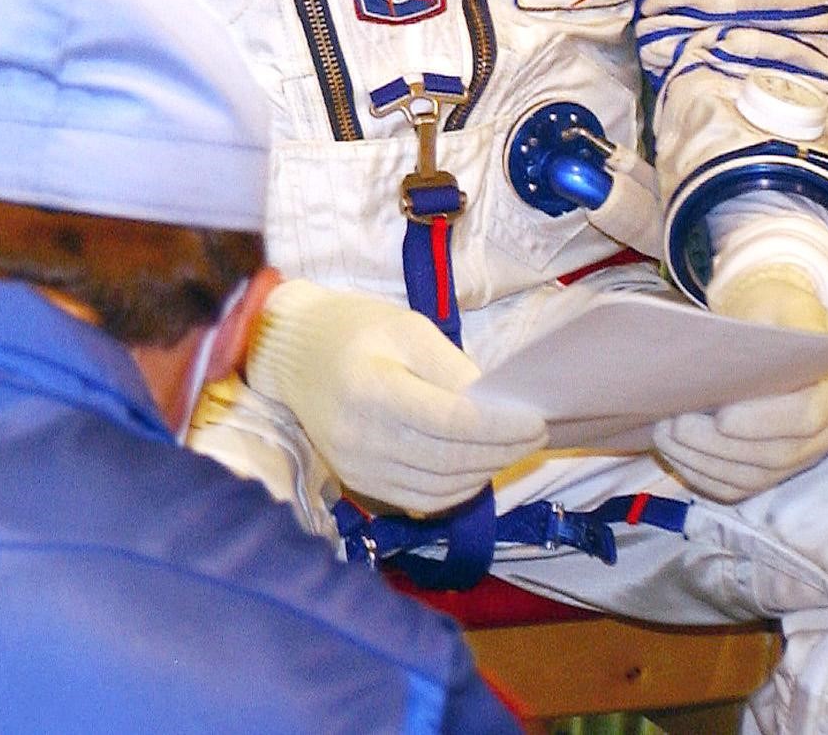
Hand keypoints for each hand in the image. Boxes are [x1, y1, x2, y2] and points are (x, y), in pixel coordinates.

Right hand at [243, 279, 545, 515]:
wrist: (289, 354)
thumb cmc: (352, 330)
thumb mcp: (406, 327)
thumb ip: (452, 367)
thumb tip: (497, 408)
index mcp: (370, 390)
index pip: (451, 423)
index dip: (501, 427)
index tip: (538, 419)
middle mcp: (360, 437)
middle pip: (452, 459)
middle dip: (504, 449)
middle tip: (535, 432)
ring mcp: (357, 467)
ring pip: (444, 486)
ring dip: (486, 470)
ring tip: (511, 447)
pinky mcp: (359, 483)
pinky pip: (423, 500)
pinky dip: (459, 488)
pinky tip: (475, 465)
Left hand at [652, 265, 827, 501]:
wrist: (777, 328)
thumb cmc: (774, 312)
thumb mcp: (778, 302)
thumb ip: (766, 328)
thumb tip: (729, 359)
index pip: (806, 416)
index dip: (763, 422)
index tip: (720, 416)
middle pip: (777, 454)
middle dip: (719, 446)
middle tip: (673, 424)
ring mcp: (806, 454)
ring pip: (756, 476)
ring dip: (704, 462)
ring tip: (664, 434)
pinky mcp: (777, 469)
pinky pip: (742, 487)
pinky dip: (704, 476)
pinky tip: (675, 453)